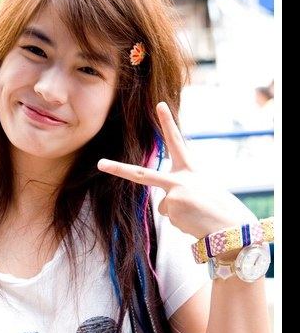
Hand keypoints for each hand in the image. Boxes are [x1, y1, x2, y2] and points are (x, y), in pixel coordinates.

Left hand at [97, 102, 252, 239]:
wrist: (232, 228)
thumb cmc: (220, 208)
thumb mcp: (202, 191)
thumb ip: (180, 190)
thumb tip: (164, 205)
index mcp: (191, 170)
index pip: (177, 143)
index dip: (168, 123)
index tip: (159, 105)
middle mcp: (179, 179)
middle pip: (142, 174)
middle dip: (118, 169)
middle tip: (100, 164)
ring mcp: (172, 195)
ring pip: (165, 207)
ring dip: (180, 214)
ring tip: (199, 215)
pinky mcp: (171, 211)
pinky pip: (170, 218)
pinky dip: (182, 223)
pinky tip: (195, 223)